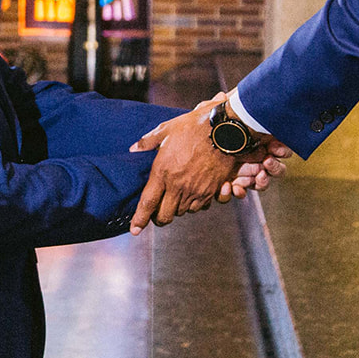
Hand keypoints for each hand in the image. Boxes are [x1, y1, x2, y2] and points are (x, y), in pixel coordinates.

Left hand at [127, 95, 245, 231]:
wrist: (225, 131)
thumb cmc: (194, 128)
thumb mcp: (166, 130)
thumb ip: (148, 142)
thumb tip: (133, 148)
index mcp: (162, 172)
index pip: (148, 203)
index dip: (139, 219)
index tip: (135, 230)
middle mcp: (178, 186)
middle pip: (165, 216)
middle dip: (159, 218)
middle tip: (157, 212)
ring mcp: (195, 191)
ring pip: (182, 212)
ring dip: (177, 209)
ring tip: (176, 198)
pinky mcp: (211, 192)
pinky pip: (199, 207)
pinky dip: (194, 204)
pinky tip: (192, 193)